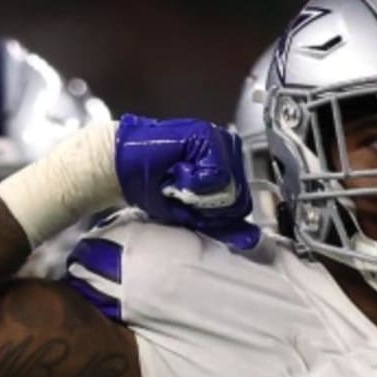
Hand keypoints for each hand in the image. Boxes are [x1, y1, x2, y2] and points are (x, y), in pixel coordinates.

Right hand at [115, 114, 258, 251]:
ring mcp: (222, 143)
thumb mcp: (191, 215)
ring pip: (230, 187)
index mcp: (230, 169)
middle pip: (238, 199)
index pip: (241, 206)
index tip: (189, 206)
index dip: (215, 216)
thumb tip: (251, 240)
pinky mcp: (210, 136)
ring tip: (178, 180)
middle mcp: (230, 154)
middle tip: (182, 193)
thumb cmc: (154, 188)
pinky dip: (194, 180)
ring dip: (200, 193)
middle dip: (208, 206)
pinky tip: (178, 171)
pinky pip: (217, 174)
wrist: (125, 167)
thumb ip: (222, 225)